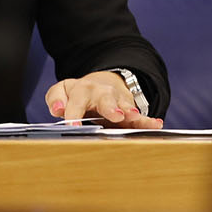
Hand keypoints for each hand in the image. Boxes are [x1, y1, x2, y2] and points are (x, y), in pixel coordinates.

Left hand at [45, 71, 162, 128]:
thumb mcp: (63, 91)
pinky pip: (140, 116)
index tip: (72, 125)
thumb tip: (57, 110)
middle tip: (115, 116)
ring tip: (135, 118)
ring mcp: (118, 101)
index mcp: (82, 90)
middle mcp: (101, 93)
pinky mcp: (130, 110)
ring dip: (130, 113)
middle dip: (110, 107)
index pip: (76, 101)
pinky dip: (148, 121)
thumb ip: (55, 98)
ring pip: (125, 107)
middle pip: (105, 99)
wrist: (100, 86)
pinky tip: (156, 124)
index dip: (73, 113)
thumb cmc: (78, 95)